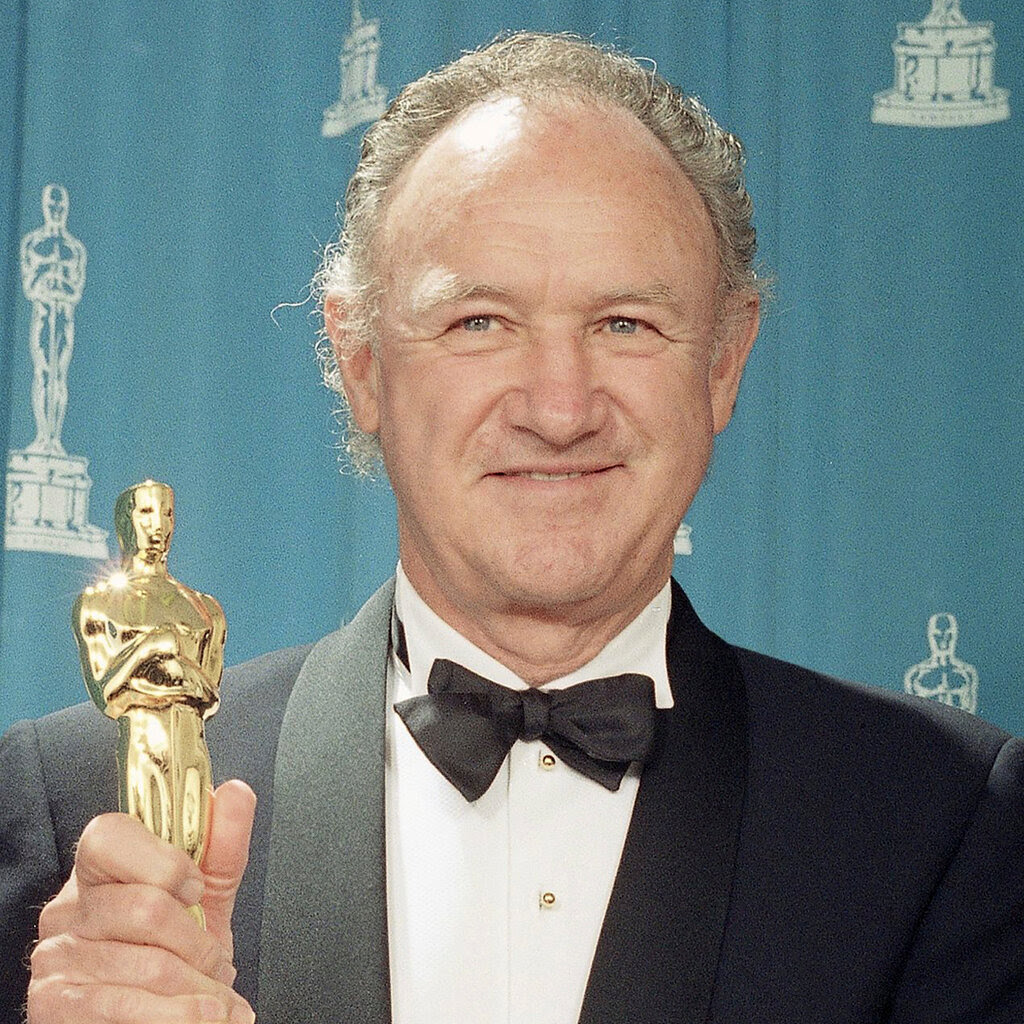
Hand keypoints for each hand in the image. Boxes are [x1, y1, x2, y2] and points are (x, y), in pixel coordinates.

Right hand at [27, 780, 256, 1022]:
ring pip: (148, 965)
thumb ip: (222, 843)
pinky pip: (126, 1010)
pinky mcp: (53, 1007)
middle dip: (199, 943)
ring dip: (199, 990)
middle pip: (145, 908)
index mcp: (99, 868)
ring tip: (217, 1000)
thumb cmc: (177, 949)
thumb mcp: (206, 894)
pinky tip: (200, 1017)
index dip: (164, 862)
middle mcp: (68, 909)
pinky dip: (179, 1017)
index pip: (109, 836)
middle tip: (216, 962)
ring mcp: (56, 958)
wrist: (157, 1012)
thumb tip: (236, 792)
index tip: (196, 888)